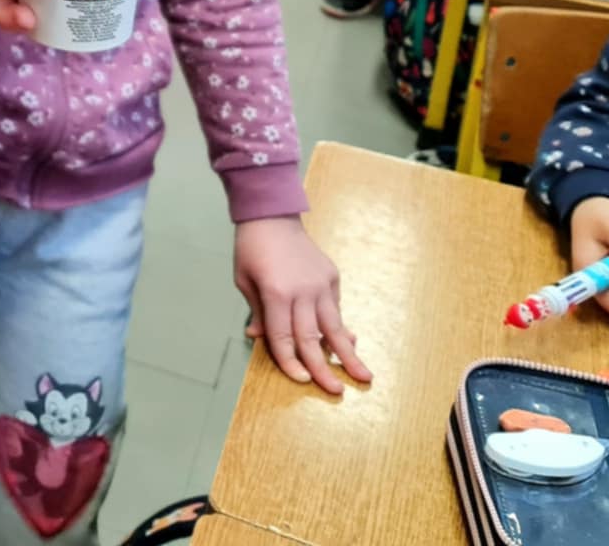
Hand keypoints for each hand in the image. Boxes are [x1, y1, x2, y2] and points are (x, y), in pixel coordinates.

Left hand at [233, 216, 371, 396]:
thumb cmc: (251, 249)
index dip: (291, 362)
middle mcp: (302, 291)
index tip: (301, 381)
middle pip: (312, 337)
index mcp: (276, 293)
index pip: (284, 337)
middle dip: (323, 368)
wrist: (272, 216)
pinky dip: (340, 328)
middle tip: (336, 392)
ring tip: (364, 377)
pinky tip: (350, 344)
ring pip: (335, 326)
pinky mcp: (331, 277)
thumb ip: (257, 311)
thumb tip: (258, 338)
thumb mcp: (244, 280)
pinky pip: (335, 309)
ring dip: (349, 353)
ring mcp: (320, 284)